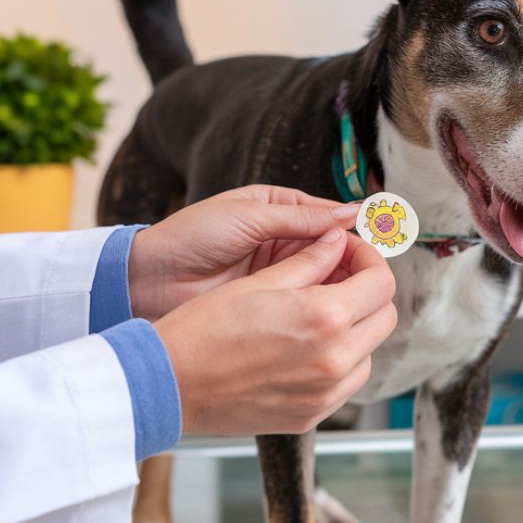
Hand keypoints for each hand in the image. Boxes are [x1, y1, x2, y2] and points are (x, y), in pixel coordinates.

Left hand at [127, 185, 360, 320]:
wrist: (149, 279)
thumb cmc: (190, 236)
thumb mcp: (248, 216)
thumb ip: (301, 218)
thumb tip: (353, 213)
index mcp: (280, 209)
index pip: (331, 220)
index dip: (353, 232)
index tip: (373, 245)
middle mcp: (284, 241)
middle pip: (333, 252)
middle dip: (351, 262)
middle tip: (367, 277)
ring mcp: (278, 274)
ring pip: (323, 278)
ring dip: (338, 285)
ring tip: (353, 294)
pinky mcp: (269, 303)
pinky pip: (304, 302)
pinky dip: (319, 306)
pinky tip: (332, 312)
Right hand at [154, 228, 397, 434]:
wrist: (169, 383)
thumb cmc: (205, 329)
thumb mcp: (261, 281)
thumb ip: (310, 260)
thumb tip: (337, 240)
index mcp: (325, 318)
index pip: (381, 282)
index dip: (369, 259)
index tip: (350, 252)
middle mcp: (334, 359)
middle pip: (385, 317)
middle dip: (368, 291)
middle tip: (339, 277)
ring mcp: (326, 393)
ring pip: (369, 352)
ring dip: (357, 328)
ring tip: (319, 312)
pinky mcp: (312, 415)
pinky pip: (347, 384)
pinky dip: (340, 361)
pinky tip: (308, 346)